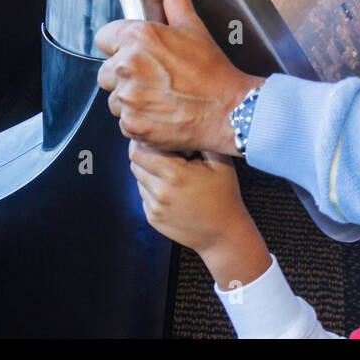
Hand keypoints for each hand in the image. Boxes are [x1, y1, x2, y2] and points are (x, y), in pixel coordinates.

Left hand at [96, 0, 262, 154]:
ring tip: (162, 97)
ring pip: (115, 98)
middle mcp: (127, 67)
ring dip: (132, 99)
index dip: (121, 45)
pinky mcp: (132, 125)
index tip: (140, 54)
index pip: (104, 37)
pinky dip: (139, 121)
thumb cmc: (213, 70)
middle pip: (107, 71)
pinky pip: (124, 122)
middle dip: (126, 75)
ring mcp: (128, 99)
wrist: (230, 110)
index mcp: (138, 38)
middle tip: (158, 78)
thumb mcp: (193, 26)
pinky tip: (162, 114)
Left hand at [128, 143, 270, 287]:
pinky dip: (153, 187)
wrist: (223, 234)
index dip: (144, 140)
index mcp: (176, 175)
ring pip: (138, 178)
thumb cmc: (224, 195)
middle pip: (135, 162)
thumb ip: (200, 140)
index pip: (139, 150)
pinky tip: (173, 189)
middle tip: (164, 151)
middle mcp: (161, 192)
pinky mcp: (152, 218)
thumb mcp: (221, 163)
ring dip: (149, 170)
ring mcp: (154, 207)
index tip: (157, 137)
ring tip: (172, 171)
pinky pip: (144, 194)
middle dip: (145, 153)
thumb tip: (182, 124)